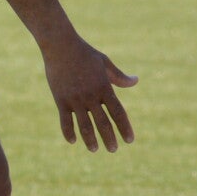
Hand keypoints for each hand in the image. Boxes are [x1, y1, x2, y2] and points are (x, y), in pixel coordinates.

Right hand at [40, 32, 136, 151]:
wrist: (61, 46)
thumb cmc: (85, 53)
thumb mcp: (105, 63)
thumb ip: (119, 77)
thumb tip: (136, 81)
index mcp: (105, 88)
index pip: (118, 113)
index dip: (124, 128)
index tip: (130, 140)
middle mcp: (91, 96)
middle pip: (103, 122)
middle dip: (109, 138)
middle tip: (113, 149)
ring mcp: (75, 99)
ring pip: (84, 126)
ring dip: (90, 140)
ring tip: (94, 150)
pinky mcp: (60, 100)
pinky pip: (65, 121)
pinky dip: (68, 132)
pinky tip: (73, 141)